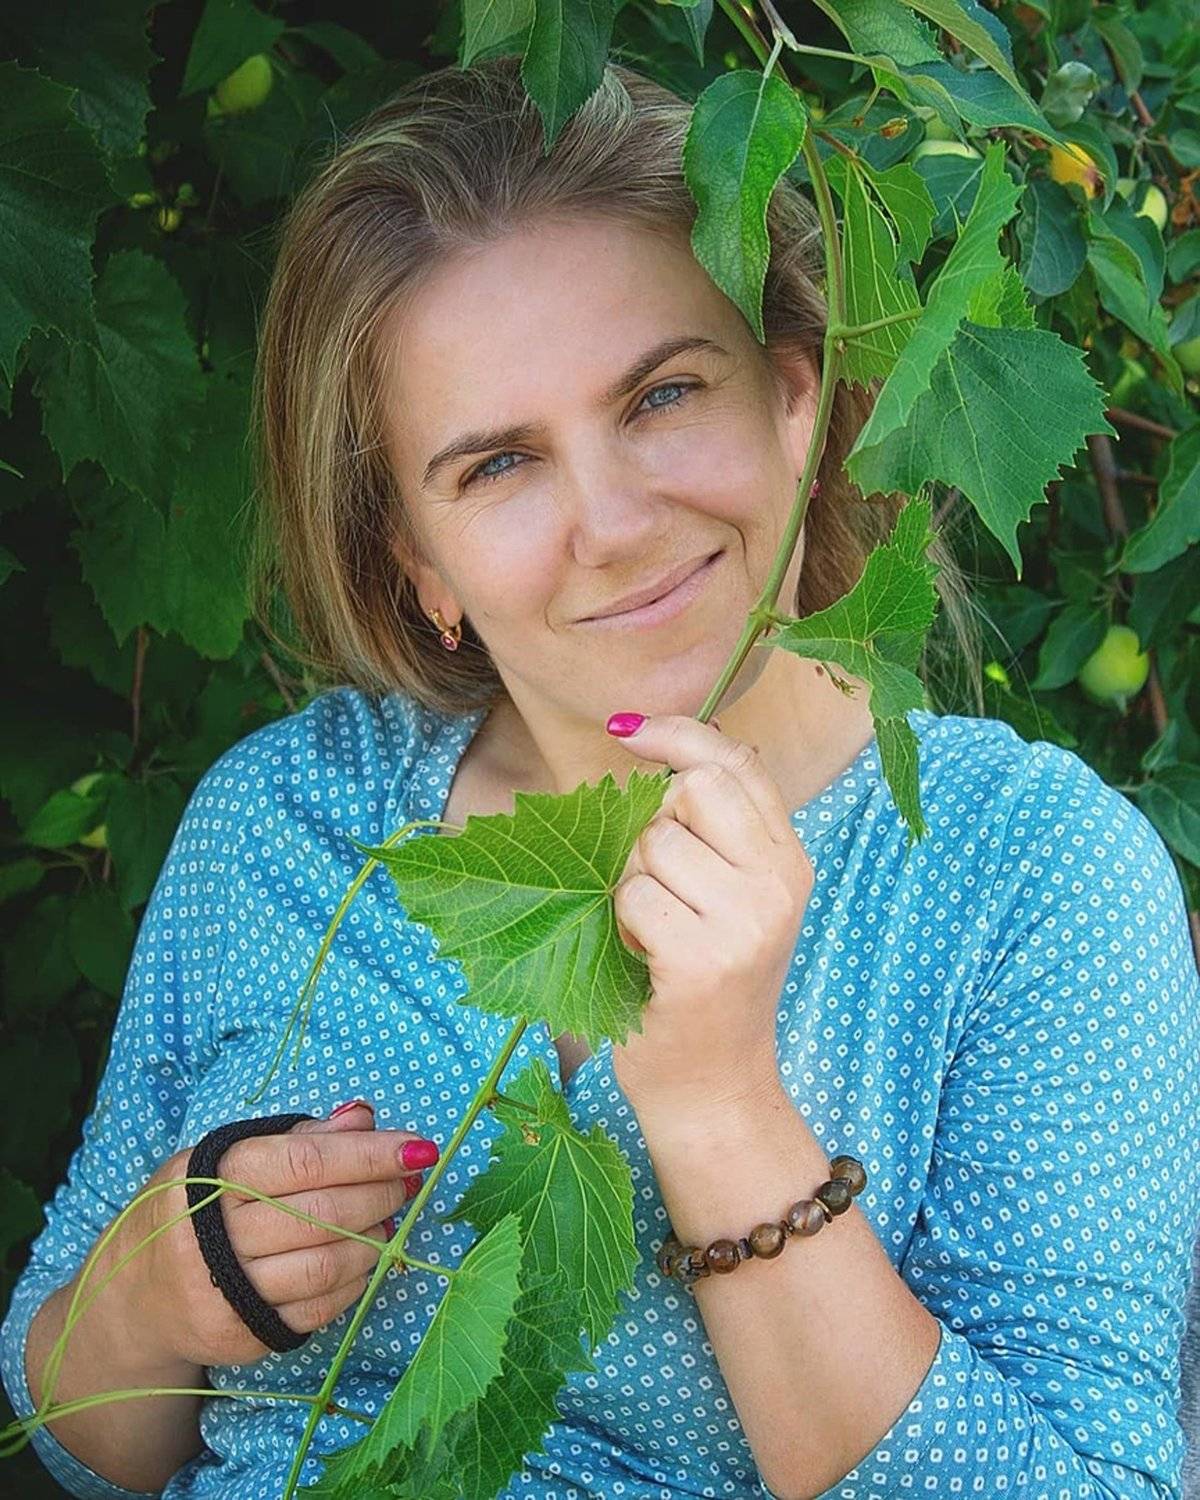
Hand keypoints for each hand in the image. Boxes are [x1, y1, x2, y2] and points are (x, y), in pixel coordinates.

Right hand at [107, 1103, 437, 1368]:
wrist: (134, 1297)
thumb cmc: (195, 1210)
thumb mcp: (229, 1159)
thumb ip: (298, 1138)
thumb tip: (364, 1117)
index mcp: (211, 1176)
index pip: (305, 1161)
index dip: (369, 1154)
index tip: (418, 1148)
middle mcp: (212, 1235)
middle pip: (320, 1214)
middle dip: (380, 1194)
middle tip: (408, 1182)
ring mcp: (225, 1292)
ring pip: (324, 1264)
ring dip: (372, 1239)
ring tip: (386, 1219)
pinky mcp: (243, 1336)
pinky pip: (319, 1309)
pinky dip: (354, 1281)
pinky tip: (363, 1258)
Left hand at [607, 714, 813, 1120]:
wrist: (715, 1090)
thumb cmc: (703, 988)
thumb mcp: (730, 901)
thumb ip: (711, 832)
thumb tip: (649, 740)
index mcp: (789, 861)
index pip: (737, 763)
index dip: (680, 734)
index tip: (628, 730)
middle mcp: (780, 883)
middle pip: (690, 790)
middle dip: (651, 829)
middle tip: (657, 888)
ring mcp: (747, 921)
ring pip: (651, 845)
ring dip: (630, 884)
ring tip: (651, 933)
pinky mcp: (704, 959)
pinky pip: (632, 895)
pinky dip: (621, 923)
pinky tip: (642, 958)